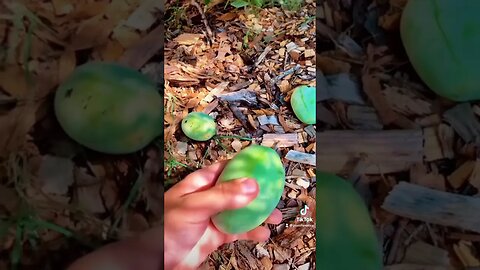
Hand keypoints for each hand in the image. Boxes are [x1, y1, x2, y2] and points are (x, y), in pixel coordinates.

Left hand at [164, 160, 282, 269]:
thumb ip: (223, 196)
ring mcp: (214, 217)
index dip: (244, 166)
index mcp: (201, 183)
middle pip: (238, 190)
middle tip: (275, 194)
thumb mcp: (194, 206)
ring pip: (241, 211)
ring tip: (275, 217)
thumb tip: (252, 186)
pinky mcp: (217, 236)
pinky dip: (252, 232)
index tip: (264, 166)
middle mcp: (209, 198)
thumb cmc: (167, 228)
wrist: (157, 260)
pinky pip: (238, 231)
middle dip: (257, 192)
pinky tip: (263, 233)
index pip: (225, 168)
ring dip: (258, 214)